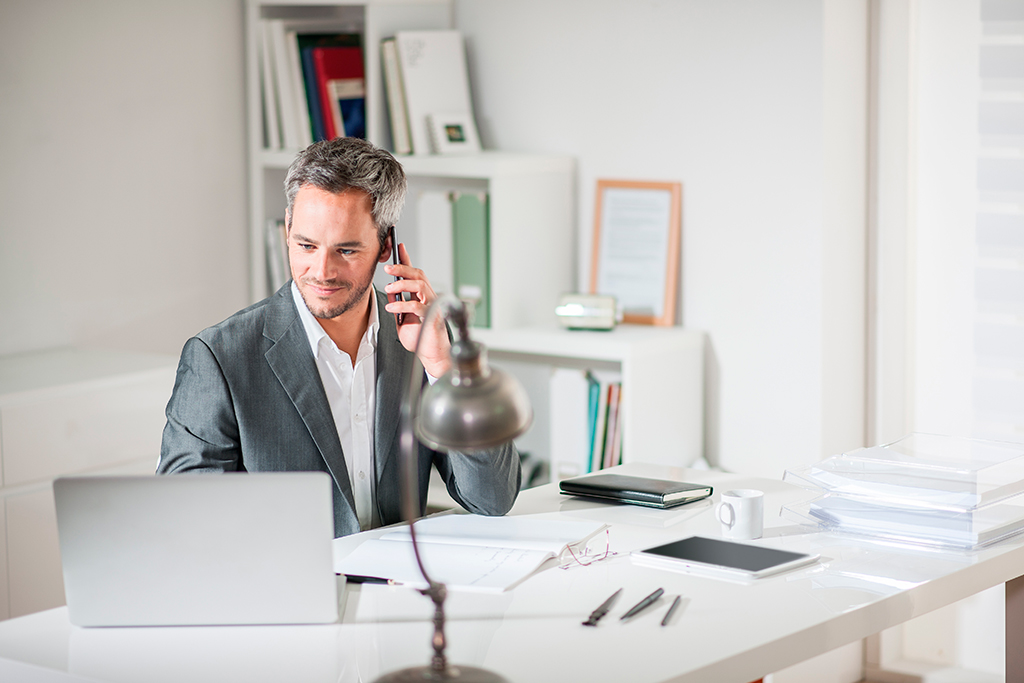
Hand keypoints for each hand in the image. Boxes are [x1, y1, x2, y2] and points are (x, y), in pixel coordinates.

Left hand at [384, 243, 450, 377]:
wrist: (432, 354)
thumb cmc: (421, 337)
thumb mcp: (403, 317)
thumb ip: (399, 302)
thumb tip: (390, 288)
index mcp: (422, 296)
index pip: (415, 273)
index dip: (407, 259)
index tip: (399, 246)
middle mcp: (429, 297)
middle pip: (418, 274)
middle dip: (402, 268)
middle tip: (388, 268)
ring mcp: (432, 306)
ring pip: (419, 285)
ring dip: (402, 284)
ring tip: (389, 287)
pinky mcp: (432, 317)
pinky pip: (416, 306)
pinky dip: (401, 304)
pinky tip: (392, 307)